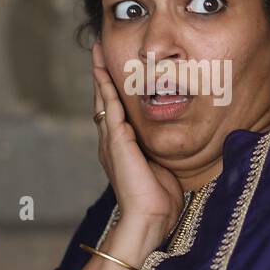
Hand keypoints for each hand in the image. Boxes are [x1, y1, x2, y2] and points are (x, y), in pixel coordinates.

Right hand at [91, 38, 185, 236]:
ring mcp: (111, 141)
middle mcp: (111, 141)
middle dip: (101, 74)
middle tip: (97, 50)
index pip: (114, 110)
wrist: (148, 218)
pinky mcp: (116, 142)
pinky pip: (110, 108)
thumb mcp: (160, 168)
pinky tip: (103, 72)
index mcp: (120, 147)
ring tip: (97, 53)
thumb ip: (158, 152)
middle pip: (103, 99)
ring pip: (103, 99)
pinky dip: (106, 88)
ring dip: (100, 74)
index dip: (112, 88)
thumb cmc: (158, 200)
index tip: (111, 68)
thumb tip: (172, 146)